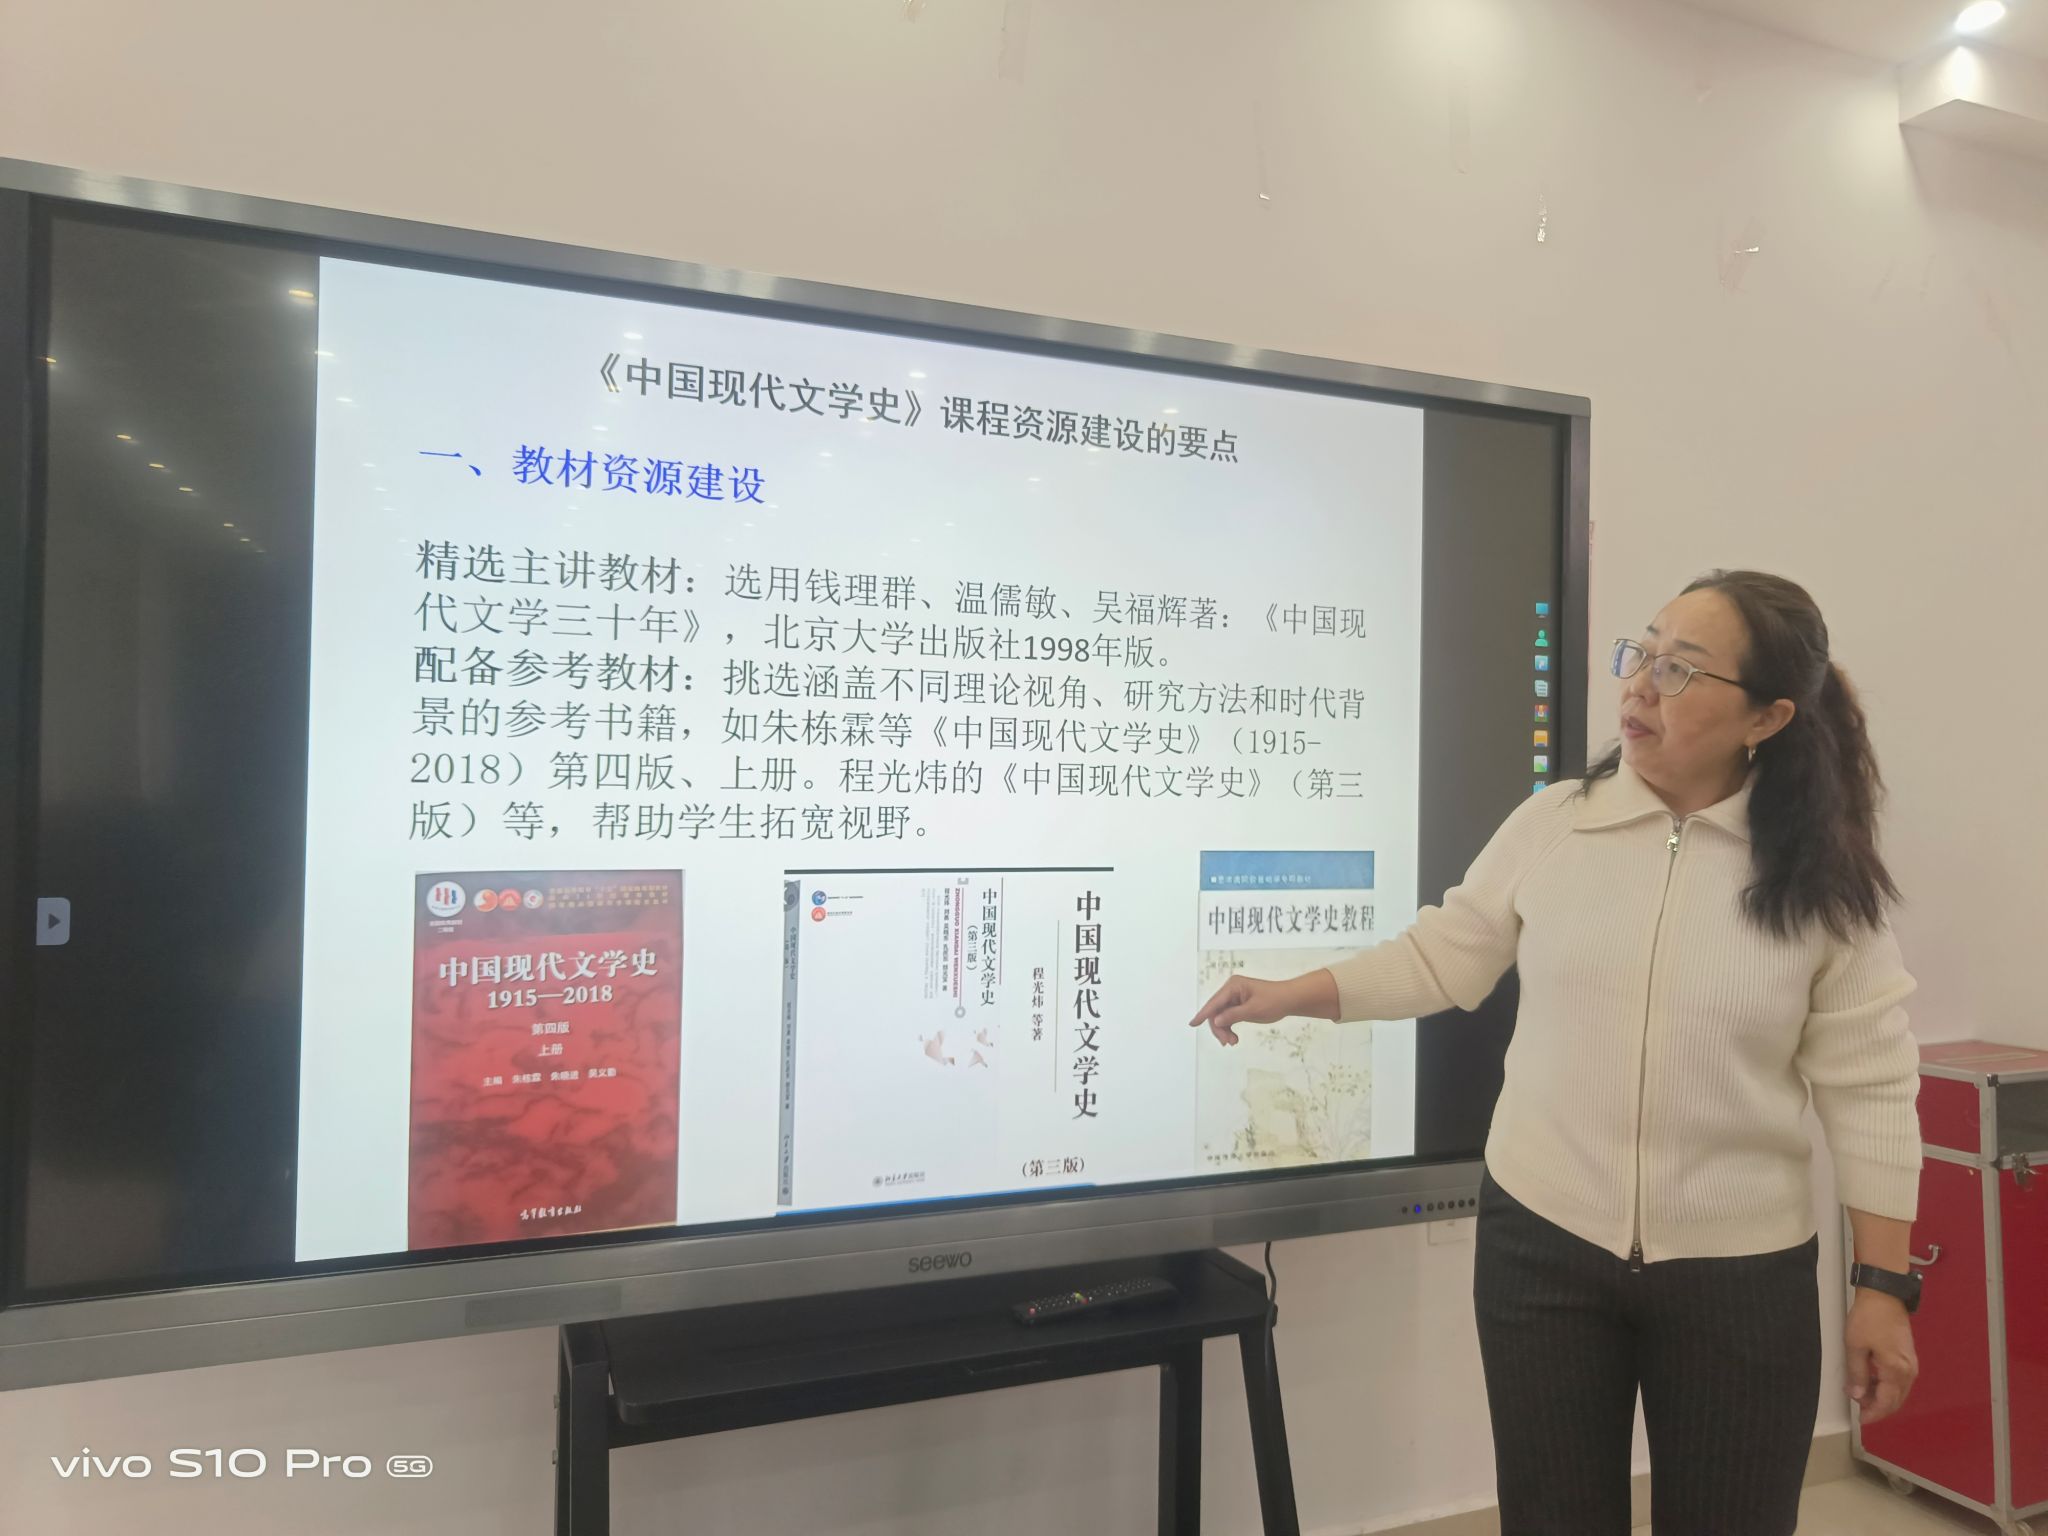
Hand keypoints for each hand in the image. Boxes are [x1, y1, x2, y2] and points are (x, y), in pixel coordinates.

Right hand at [1188, 973, 1327, 1044]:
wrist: (1289, 1000)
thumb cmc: (1274, 1001)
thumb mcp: (1253, 1010)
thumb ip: (1233, 1015)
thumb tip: (1216, 1020)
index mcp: (1233, 986)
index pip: (1214, 1002)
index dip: (1203, 1014)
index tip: (1192, 1024)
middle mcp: (1231, 990)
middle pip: (1216, 1011)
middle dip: (1219, 1028)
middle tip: (1228, 1043)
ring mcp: (1234, 997)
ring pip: (1221, 1016)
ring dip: (1224, 1030)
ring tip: (1233, 1042)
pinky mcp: (1239, 1004)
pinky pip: (1228, 1017)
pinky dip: (1229, 1028)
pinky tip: (1234, 1038)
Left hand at [1845, 1291, 1917, 1424]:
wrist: (1884, 1295)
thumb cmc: (1868, 1319)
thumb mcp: (1855, 1346)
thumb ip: (1857, 1374)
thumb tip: (1857, 1396)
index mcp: (1897, 1371)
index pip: (1887, 1402)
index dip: (1873, 1413)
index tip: (1861, 1420)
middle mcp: (1909, 1371)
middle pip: (1896, 1400)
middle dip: (1878, 1407)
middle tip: (1859, 1407)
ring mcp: (1911, 1364)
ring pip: (1899, 1391)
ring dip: (1882, 1397)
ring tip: (1861, 1394)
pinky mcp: (1908, 1357)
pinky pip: (1900, 1380)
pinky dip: (1887, 1386)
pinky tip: (1872, 1382)